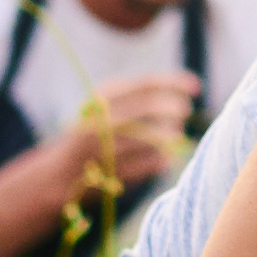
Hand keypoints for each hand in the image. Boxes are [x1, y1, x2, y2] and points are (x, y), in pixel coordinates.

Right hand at [70, 65, 201, 195]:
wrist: (60, 172)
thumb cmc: (95, 133)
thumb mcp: (109, 106)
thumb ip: (142, 95)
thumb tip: (188, 87)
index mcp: (102, 98)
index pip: (146, 84)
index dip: (175, 83)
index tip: (196, 87)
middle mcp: (102, 120)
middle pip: (150, 109)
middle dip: (174, 109)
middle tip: (184, 111)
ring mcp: (106, 148)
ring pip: (153, 137)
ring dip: (170, 136)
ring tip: (174, 135)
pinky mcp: (112, 173)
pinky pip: (150, 164)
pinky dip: (163, 159)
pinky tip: (165, 157)